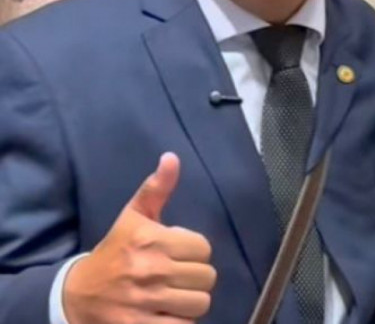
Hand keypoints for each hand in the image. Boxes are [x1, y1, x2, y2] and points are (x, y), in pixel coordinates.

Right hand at [64, 153, 215, 323]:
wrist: (76, 294)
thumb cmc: (114, 252)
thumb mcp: (132, 217)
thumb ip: (156, 189)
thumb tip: (172, 158)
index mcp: (151, 239)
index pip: (203, 248)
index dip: (195, 253)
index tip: (179, 255)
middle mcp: (150, 269)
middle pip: (206, 277)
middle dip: (195, 278)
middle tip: (178, 278)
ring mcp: (145, 302)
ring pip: (200, 304)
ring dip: (191, 302)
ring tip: (174, 297)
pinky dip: (181, 322)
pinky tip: (167, 314)